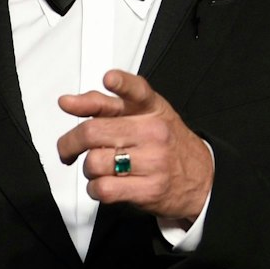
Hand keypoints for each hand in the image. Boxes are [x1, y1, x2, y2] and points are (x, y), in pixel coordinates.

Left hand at [57, 69, 212, 221]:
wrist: (202, 178)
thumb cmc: (166, 144)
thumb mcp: (143, 115)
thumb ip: (103, 105)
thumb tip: (68, 102)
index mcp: (151, 109)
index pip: (137, 90)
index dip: (122, 83)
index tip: (109, 78)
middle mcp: (153, 132)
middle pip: (93, 132)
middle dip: (70, 143)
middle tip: (68, 149)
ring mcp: (153, 161)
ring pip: (94, 163)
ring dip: (87, 169)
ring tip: (98, 169)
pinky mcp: (149, 190)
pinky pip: (103, 188)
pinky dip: (94, 189)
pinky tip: (103, 184)